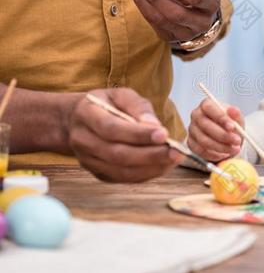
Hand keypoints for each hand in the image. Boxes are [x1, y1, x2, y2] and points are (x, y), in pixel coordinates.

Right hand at [68, 88, 183, 181]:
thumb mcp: (121, 94)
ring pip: (121, 170)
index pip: (112, 128)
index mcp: (86, 114)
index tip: (164, 134)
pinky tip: (164, 166)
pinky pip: (124, 178)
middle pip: (117, 154)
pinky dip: (146, 174)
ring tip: (174, 159)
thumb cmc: (106, 104)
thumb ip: (138, 106)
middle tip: (176, 152)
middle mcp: (83, 140)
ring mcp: (88, 160)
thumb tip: (154, 126)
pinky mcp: (98, 173)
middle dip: (150, 155)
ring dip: (151, 167)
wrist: (78, 120)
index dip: (138, 134)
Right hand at [188, 99, 243, 161]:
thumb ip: (236, 115)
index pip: (210, 108)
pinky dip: (214, 154)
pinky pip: (201, 151)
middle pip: (206, 126)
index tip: (232, 127)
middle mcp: (196, 115)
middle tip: (237, 141)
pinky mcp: (191, 143)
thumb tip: (233, 110)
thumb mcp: (236, 119)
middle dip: (223, 135)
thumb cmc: (230, 125)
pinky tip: (225, 154)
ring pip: (204, 140)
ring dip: (221, 147)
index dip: (221, 118)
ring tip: (234, 149)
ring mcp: (192, 130)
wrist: (226, 138)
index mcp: (206, 105)